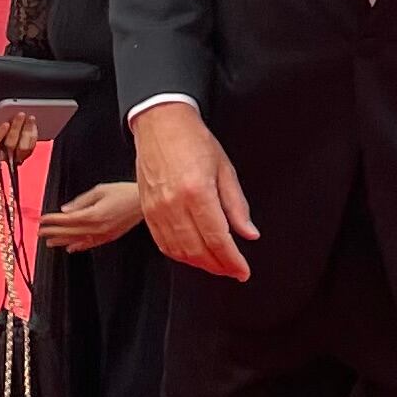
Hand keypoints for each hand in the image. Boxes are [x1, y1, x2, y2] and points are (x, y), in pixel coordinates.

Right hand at [0, 109, 39, 161]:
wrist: (5, 135)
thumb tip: (3, 115)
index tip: (5, 124)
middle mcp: (1, 155)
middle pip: (9, 145)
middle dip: (16, 128)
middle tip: (21, 114)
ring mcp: (14, 156)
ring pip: (23, 148)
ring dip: (27, 130)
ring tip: (30, 117)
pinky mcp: (25, 154)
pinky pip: (31, 146)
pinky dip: (33, 134)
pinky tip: (33, 124)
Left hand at [38, 180, 144, 250]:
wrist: (144, 202)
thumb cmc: (124, 192)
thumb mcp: (101, 190)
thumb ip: (82, 201)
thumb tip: (66, 209)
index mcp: (94, 214)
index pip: (68, 219)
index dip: (53, 220)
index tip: (42, 219)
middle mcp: (97, 227)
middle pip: (70, 231)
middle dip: (54, 231)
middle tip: (40, 232)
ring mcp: (104, 233)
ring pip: (78, 240)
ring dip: (63, 241)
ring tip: (50, 243)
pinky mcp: (111, 236)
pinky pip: (91, 244)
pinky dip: (80, 246)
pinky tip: (71, 248)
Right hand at [131, 101, 257, 278]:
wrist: (161, 125)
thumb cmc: (194, 142)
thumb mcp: (225, 169)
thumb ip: (237, 205)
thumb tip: (248, 234)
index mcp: (197, 192)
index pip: (217, 239)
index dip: (232, 260)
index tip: (243, 271)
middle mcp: (174, 205)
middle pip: (198, 250)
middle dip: (219, 266)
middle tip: (233, 271)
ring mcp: (157, 210)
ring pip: (179, 251)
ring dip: (200, 264)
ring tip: (217, 266)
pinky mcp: (147, 212)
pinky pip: (163, 243)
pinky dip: (180, 255)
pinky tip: (194, 256)